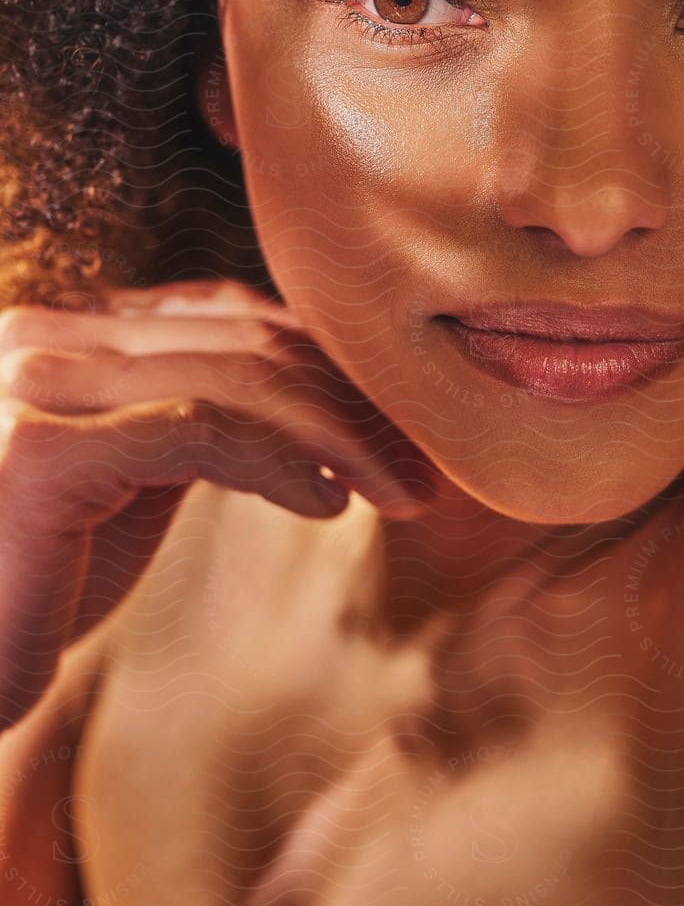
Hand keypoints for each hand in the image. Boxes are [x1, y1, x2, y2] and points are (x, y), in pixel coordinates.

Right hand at [0, 276, 433, 730]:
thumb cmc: (16, 590)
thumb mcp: (116, 491)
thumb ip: (184, 430)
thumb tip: (306, 415)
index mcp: (61, 333)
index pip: (224, 315)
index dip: (325, 363)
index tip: (396, 424)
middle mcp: (41, 333)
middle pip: (241, 336)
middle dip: (350, 397)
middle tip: (422, 464)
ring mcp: (33, 381)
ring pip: (234, 376)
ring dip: (341, 432)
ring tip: (401, 489)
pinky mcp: (39, 450)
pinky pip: (198, 433)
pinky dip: (283, 461)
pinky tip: (330, 502)